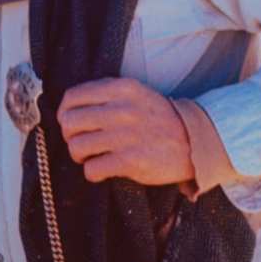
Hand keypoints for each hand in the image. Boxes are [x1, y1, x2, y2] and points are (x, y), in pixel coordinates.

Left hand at [56, 77, 194, 186]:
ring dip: (80, 156)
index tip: (72, 123)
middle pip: (69, 123)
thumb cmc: (158, 119)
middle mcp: (121, 109)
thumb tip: (68, 108)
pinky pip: (91, 170)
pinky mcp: (131, 161)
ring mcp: (126, 136)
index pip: (72, 97)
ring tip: (93, 157)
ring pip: (76, 147)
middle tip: (82, 142)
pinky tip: (103, 169)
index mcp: (120, 89)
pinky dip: (93, 173)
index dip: (65, 113)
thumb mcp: (135, 94)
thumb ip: (105, 94)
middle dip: (70, 136)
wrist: (195, 141)